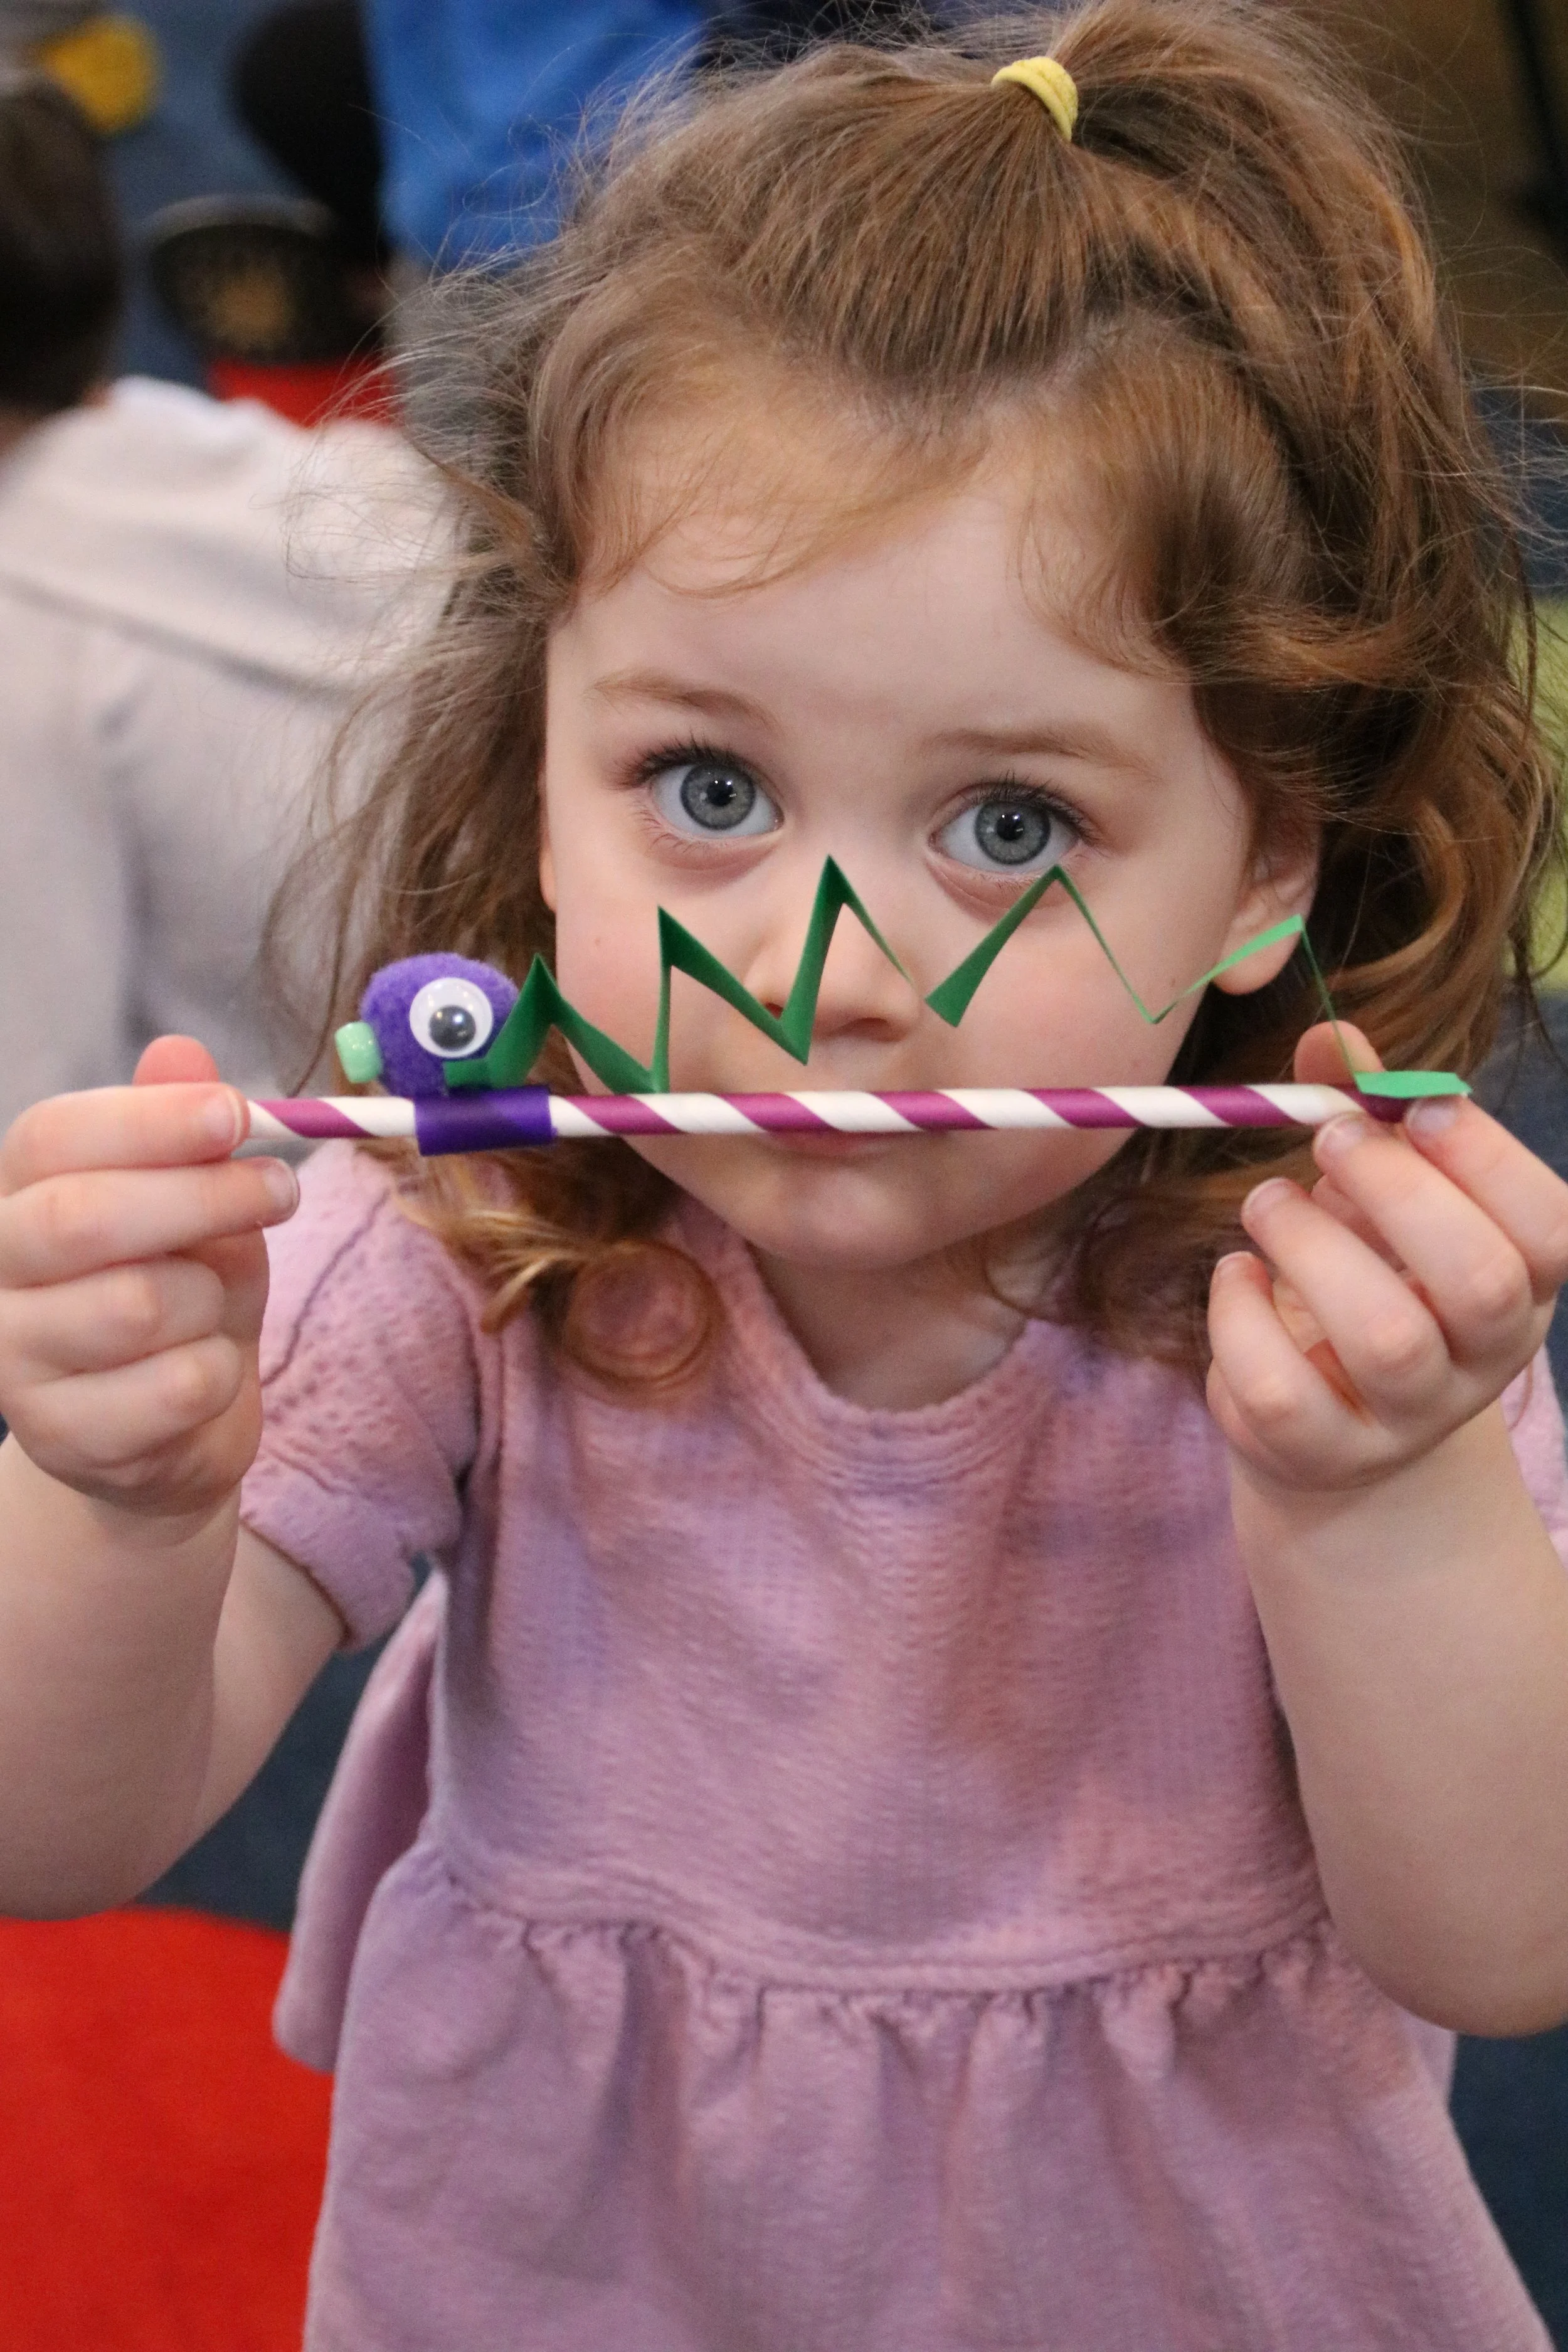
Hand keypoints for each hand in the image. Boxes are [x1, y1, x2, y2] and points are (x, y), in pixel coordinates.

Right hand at [0, 1038, 297, 1522]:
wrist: (173, 1428)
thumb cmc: (184, 1294)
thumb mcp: (196, 1203)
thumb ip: (183, 1133)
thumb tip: (179, 1050)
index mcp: (15, 1195)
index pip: (51, 1137)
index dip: (149, 1120)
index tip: (238, 1114)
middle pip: (82, 1216)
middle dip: (200, 1196)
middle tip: (281, 1189)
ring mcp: (15, 1364)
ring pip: (138, 1305)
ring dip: (213, 1297)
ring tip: (218, 1304)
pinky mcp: (62, 1439)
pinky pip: (177, 1386)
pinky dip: (220, 1372)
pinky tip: (207, 1373)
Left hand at [1206, 1022, 1567, 1492]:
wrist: (1330, 1422)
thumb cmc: (1367, 1274)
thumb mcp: (1378, 1193)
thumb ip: (1364, 1111)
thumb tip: (1331, 1036)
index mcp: (1521, 1282)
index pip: (1550, 1228)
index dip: (1488, 1159)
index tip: (1415, 1105)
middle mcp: (1482, 1358)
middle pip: (1478, 1282)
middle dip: (1398, 1192)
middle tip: (1325, 1138)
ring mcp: (1407, 1417)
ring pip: (1381, 1336)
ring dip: (1310, 1243)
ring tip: (1264, 1201)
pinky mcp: (1321, 1452)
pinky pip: (1279, 1389)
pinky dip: (1240, 1315)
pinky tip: (1236, 1275)